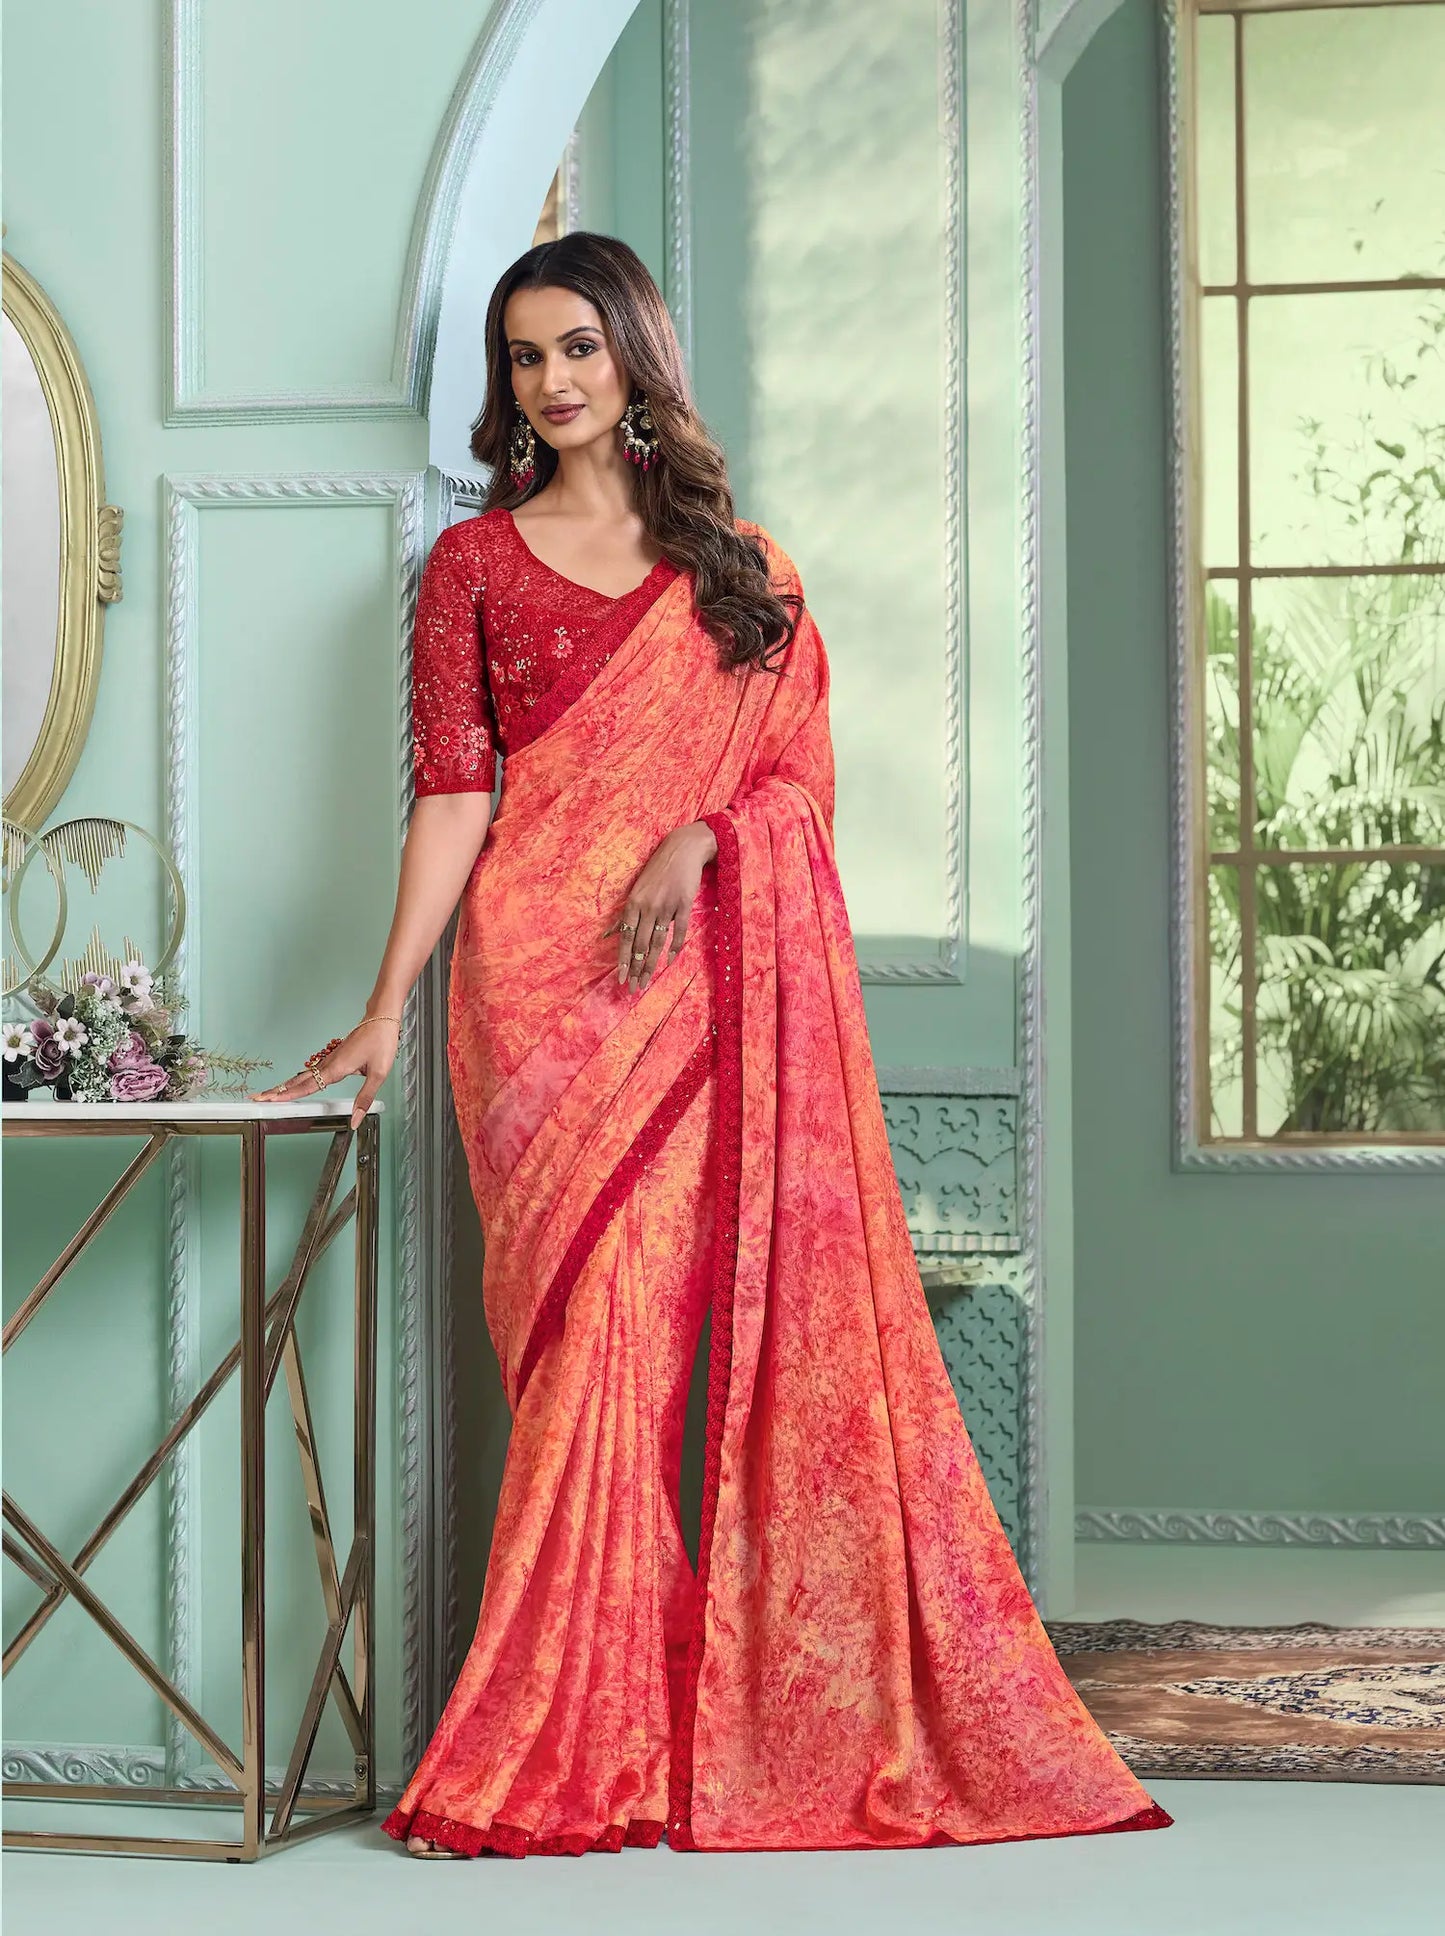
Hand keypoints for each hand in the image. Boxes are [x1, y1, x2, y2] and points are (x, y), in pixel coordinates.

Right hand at [249, 1015, 401, 1129]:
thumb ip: (365, 1098)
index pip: (307, 1086)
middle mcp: (329, 1063)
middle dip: (277, 1090)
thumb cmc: (381, 1042)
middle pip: (298, 1080)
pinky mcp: (335, 1057)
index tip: (270, 1100)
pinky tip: (297, 1082)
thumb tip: (355, 1120)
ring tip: (270, 1093)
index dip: (287, 1095)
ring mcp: (330, 1059)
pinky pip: (312, 1071)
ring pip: (303, 1075)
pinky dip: (299, 1078)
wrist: (382, 1017)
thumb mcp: (378, 1074)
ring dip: (286, 1085)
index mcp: (336, 1068)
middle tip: (258, 1097)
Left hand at [604, 820, 717, 993]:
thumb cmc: (658, 870)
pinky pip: (678, 931)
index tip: (621, 978)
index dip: (623, 960)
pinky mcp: (684, 904)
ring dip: (651, 964)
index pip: (626, 937)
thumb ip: (626, 914)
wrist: (683, 849)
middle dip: (636, 969)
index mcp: (633, 902)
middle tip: (633, 988)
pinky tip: (668, 962)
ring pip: (657, 942)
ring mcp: (666, 906)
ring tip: (646, 982)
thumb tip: (609, 935)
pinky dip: (674, 947)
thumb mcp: (637, 889)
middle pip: (640, 944)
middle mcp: (647, 906)